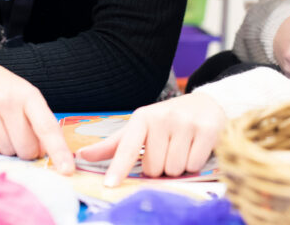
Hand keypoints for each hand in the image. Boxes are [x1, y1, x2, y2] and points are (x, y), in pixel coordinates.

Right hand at [0, 49, 72, 170]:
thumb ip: (36, 120)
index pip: (47, 126)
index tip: (67, 170)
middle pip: (24, 148)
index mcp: (28, 94)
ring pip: (3, 151)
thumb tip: (44, 153)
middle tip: (15, 135)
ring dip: (2, 148)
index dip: (58, 150)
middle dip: (23, 151)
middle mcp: (7, 99)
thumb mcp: (23, 95)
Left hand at [76, 92, 225, 185]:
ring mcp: (185, 123)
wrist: (206, 103)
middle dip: (160, 167)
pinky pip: (194, 165)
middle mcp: (163, 117)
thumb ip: (114, 145)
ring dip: (177, 166)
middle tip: (167, 149)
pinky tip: (195, 147)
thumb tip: (83, 155)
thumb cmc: (168, 120)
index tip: (110, 184)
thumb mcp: (141, 127)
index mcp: (143, 117)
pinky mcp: (206, 130)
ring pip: (174, 169)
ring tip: (181, 148)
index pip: (128, 147)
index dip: (119, 167)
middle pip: (154, 168)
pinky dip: (194, 163)